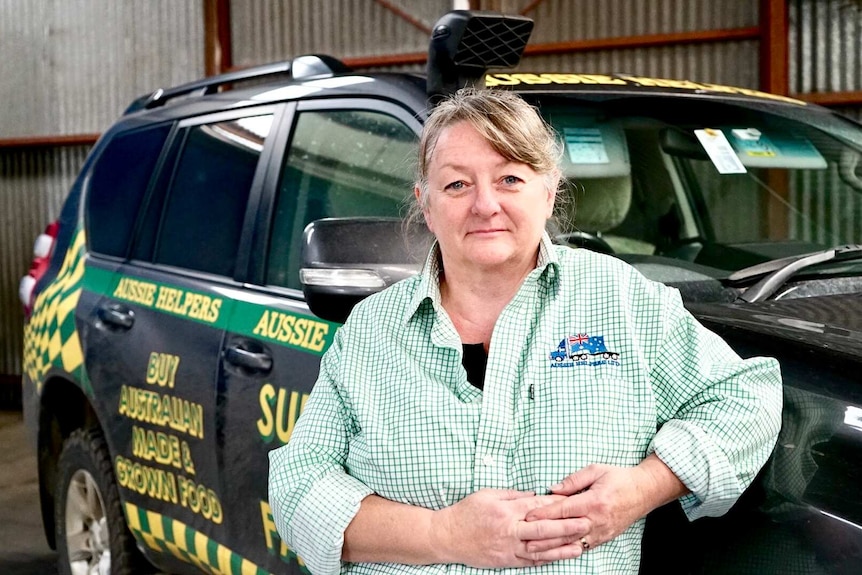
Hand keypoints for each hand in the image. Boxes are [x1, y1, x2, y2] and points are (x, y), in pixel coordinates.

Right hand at [430, 488, 585, 567]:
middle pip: (543, 528)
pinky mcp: (505, 561)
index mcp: (505, 510)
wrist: (446, 536)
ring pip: (540, 549)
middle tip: (586, 523)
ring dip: (562, 547)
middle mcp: (509, 529)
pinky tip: (560, 557)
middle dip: (566, 526)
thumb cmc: (466, 512)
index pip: (536, 507)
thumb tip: (534, 494)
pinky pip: (529, 561)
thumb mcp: (487, 494)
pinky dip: (546, 560)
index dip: (556, 505)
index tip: (574, 502)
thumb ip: (512, 494)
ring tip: (581, 545)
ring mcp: (508, 548)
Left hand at [524, 459, 684, 560]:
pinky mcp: (604, 538)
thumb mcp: (596, 470)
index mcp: (594, 501)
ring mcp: (601, 531)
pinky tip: (554, 552)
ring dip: (552, 547)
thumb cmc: (619, 478)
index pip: (564, 509)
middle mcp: (597, 520)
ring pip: (573, 542)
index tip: (529, 515)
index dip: (545, 513)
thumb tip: (552, 489)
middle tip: (524, 538)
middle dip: (544, 535)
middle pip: (566, 530)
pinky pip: (583, 546)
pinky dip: (567, 550)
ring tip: (534, 549)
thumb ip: (573, 480)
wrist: (644, 492)